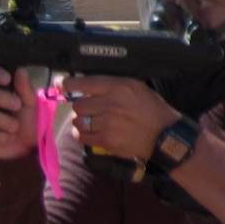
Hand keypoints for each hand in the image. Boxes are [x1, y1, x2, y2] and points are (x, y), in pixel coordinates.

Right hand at [0, 62, 37, 159]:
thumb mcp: (31, 104)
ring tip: (15, 126)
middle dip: (0, 98)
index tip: (7, 80)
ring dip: (1, 120)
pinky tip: (7, 138)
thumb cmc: (28, 121)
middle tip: (17, 105)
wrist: (28, 147)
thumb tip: (20, 70)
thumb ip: (25, 88)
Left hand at [64, 75, 181, 162]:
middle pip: (78, 104)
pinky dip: (82, 135)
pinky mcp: (106, 140)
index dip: (68, 84)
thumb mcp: (135, 87)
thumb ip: (111, 85)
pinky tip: (90, 132)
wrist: (163, 136)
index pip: (84, 83)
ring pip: (78, 121)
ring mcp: (107, 123)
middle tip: (89, 109)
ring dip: (81, 121)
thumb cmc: (151, 110)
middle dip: (81, 106)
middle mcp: (110, 104)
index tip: (61, 84)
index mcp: (118, 87)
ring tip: (93, 122)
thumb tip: (87, 86)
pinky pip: (82, 137)